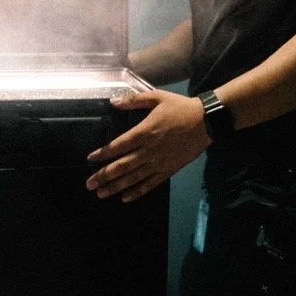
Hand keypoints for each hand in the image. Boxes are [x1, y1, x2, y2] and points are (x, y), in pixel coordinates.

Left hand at [85, 90, 210, 201]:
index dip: (103, 153)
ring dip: (116, 186)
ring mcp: (159, 162)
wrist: (206, 121)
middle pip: (122, 166)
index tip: (90, 159)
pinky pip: (150, 184)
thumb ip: (134, 100)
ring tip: (101, 194)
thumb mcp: (157, 97)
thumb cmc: (180, 108)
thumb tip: (113, 101)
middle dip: (104, 176)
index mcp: (144, 132)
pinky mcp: (169, 170)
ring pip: (133, 178)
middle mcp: (149, 150)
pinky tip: (126, 198)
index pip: (118, 145)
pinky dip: (138, 192)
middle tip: (89, 184)